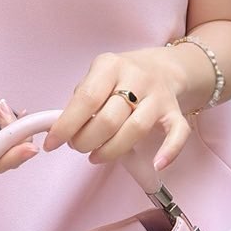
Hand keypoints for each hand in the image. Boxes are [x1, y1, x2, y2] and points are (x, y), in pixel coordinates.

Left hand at [41, 48, 192, 174]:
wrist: (163, 67)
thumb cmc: (121, 78)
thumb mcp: (97, 76)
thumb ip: (80, 100)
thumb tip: (58, 129)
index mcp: (110, 66)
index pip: (86, 98)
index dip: (67, 125)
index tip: (52, 143)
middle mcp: (137, 78)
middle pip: (110, 118)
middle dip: (87, 140)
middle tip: (78, 146)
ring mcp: (158, 96)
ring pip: (136, 128)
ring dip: (112, 150)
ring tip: (96, 156)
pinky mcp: (175, 112)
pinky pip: (178, 134)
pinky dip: (169, 151)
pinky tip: (156, 164)